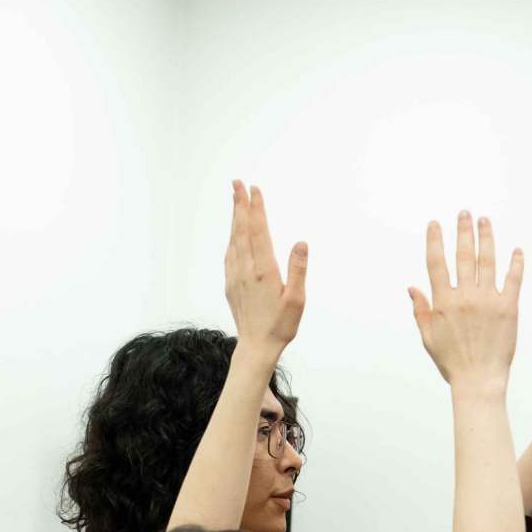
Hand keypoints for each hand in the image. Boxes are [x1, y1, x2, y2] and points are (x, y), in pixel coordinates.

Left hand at [224, 181, 306, 353]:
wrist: (256, 347)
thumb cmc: (280, 326)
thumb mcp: (297, 300)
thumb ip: (298, 269)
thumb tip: (301, 243)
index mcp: (264, 270)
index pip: (259, 231)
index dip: (256, 208)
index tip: (253, 189)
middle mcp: (246, 270)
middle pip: (241, 230)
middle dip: (239, 205)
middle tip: (236, 183)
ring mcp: (236, 276)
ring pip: (233, 240)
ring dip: (235, 219)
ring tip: (235, 201)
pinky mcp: (231, 285)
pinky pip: (230, 255)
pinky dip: (232, 238)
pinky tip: (234, 234)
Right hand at [407, 212, 522, 388]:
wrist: (479, 380)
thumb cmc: (452, 362)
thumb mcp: (429, 337)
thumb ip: (421, 310)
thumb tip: (412, 287)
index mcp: (444, 302)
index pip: (436, 263)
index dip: (435, 240)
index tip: (435, 224)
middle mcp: (465, 297)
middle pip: (463, 255)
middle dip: (463, 231)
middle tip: (465, 213)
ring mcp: (488, 300)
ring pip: (487, 261)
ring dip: (486, 238)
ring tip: (484, 221)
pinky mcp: (509, 308)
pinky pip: (513, 279)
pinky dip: (515, 263)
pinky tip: (516, 250)